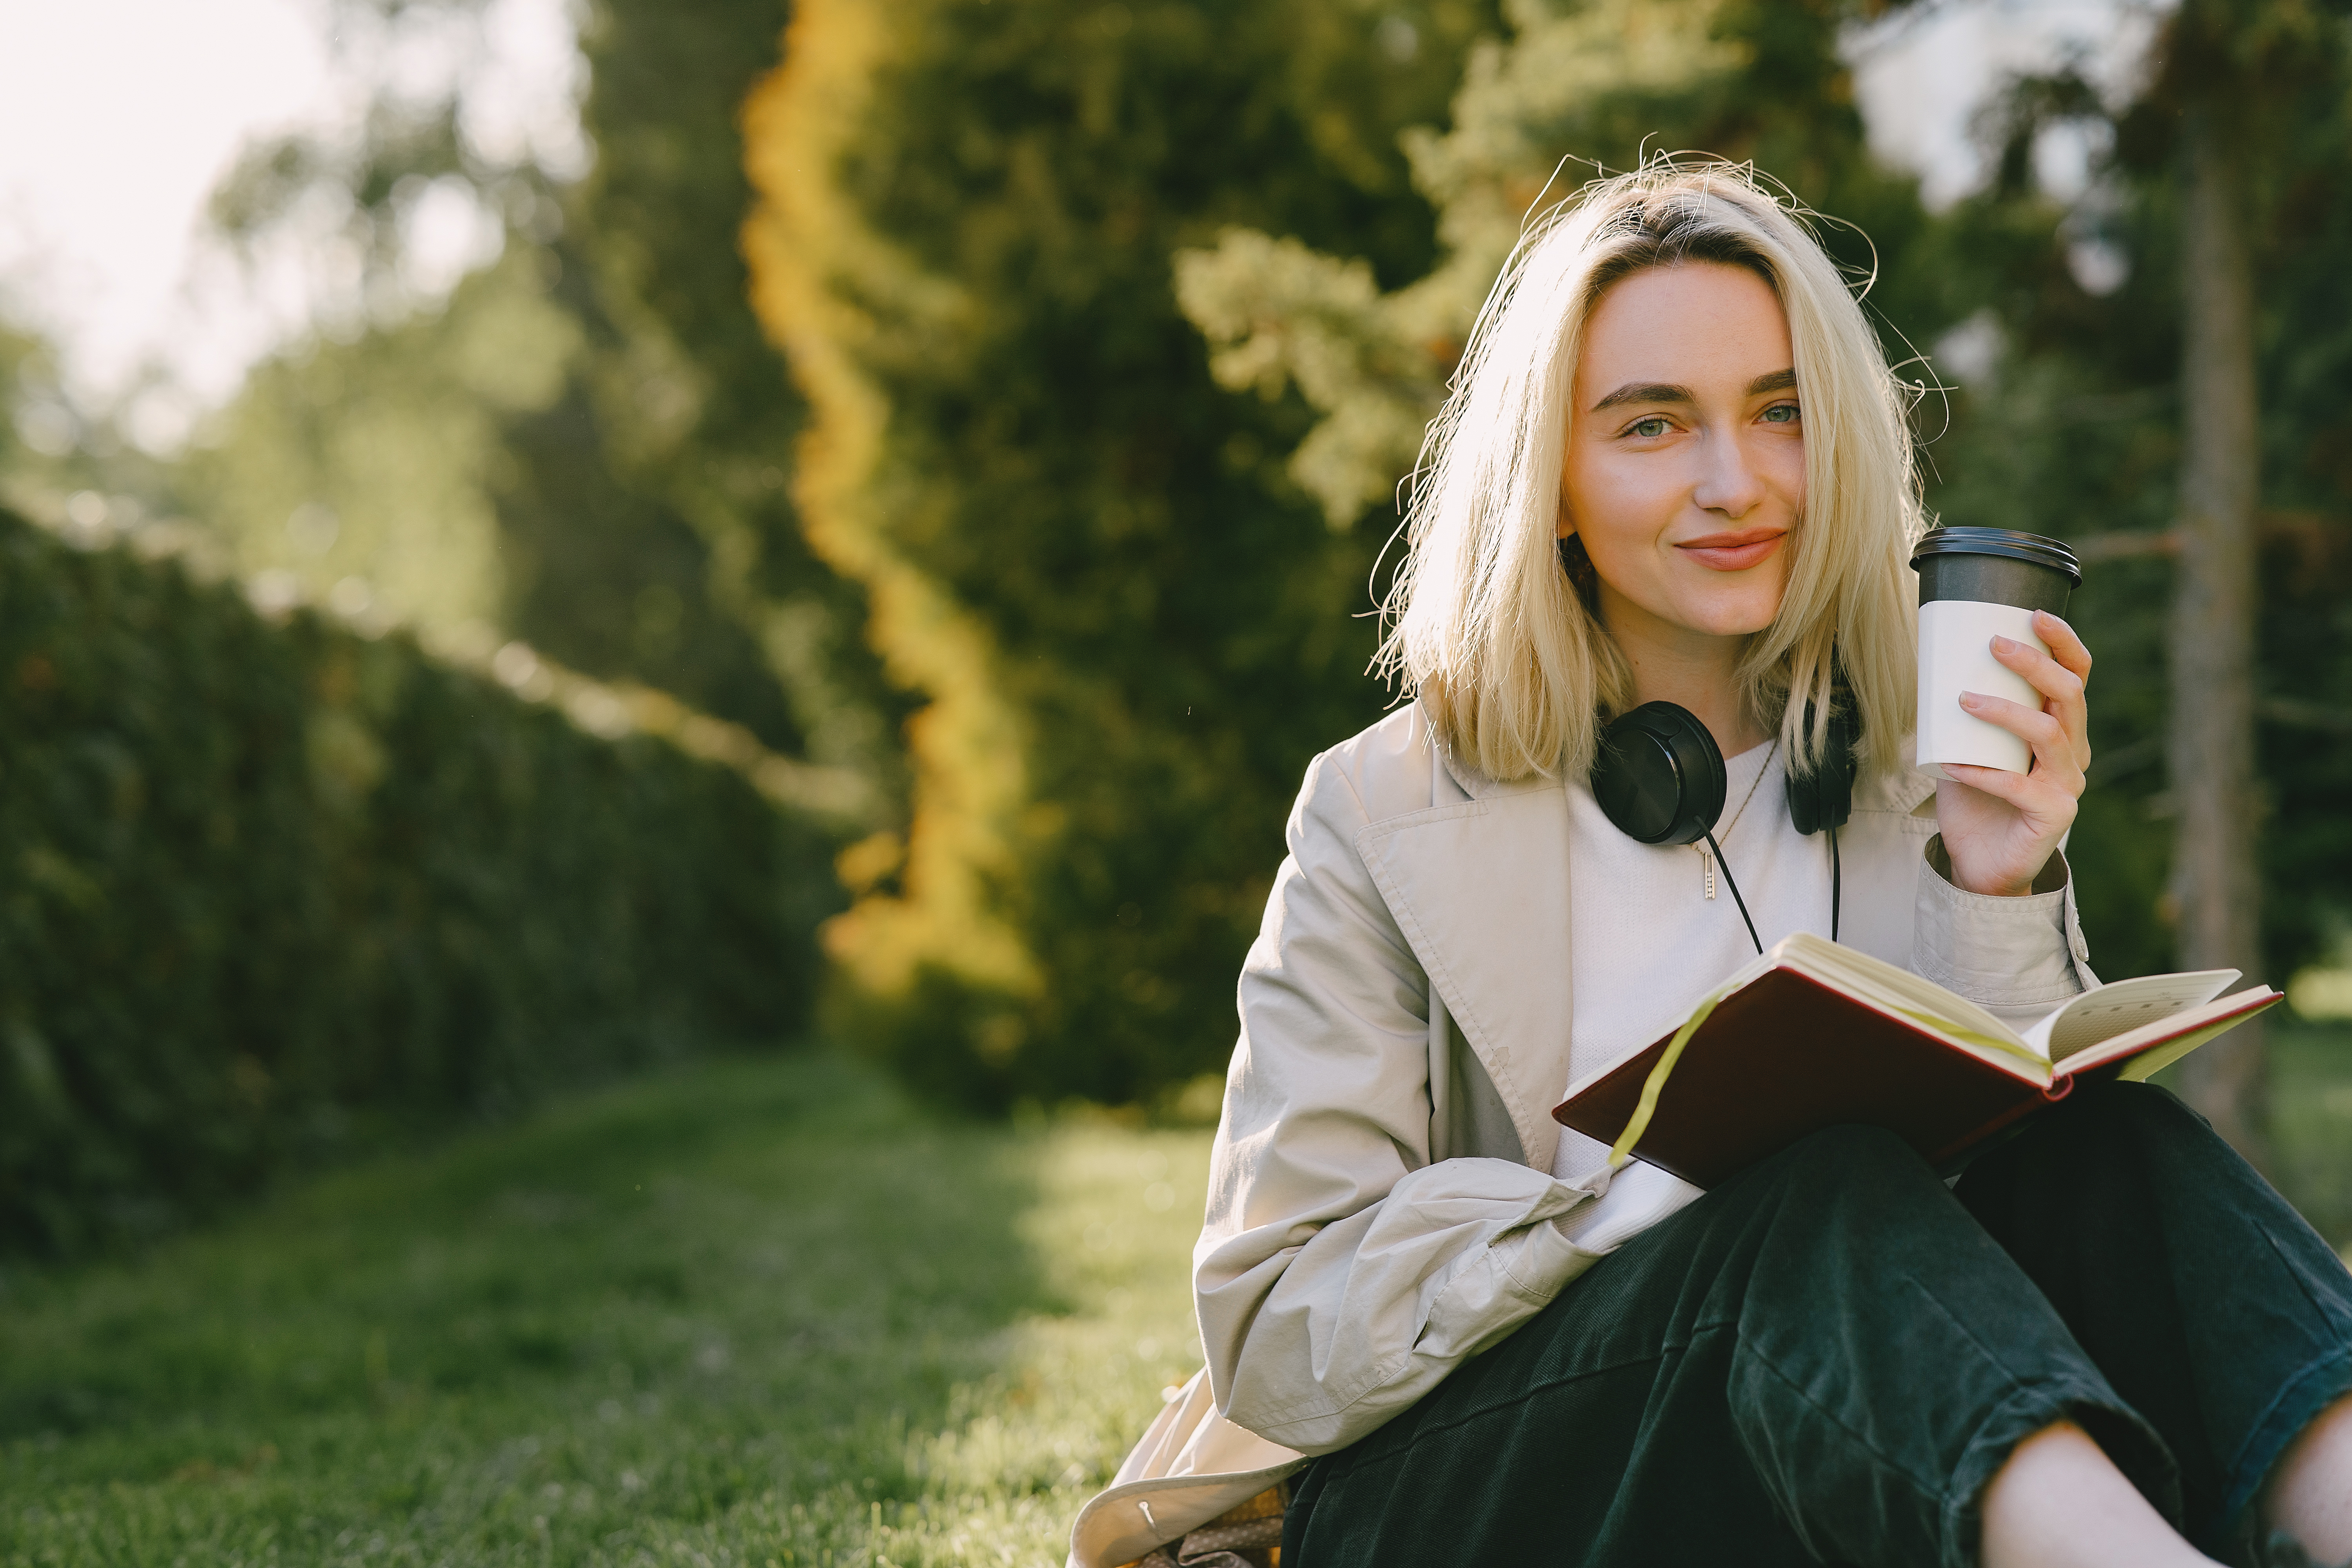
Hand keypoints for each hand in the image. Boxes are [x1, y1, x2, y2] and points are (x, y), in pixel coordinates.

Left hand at [1934, 610, 2091, 896]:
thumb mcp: (1970, 745)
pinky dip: (1981, 772)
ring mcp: (2067, 784)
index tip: (2034, 614)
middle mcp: (2072, 751)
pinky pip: (2017, 785)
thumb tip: (1930, 669)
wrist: (1981, 862)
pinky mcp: (2053, 814)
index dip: (2064, 642)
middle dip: (2035, 663)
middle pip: (2069, 695)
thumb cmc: (1976, 800)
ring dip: (2005, 711)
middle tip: (1995, 644)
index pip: (2077, 675)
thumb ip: (1963, 714)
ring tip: (1965, 700)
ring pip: (2047, 733)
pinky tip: (1953, 766)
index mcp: (2060, 728)